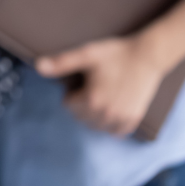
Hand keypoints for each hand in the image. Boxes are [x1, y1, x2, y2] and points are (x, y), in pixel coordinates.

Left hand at [36, 35, 166, 136]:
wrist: (147, 56)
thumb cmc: (115, 53)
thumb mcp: (86, 54)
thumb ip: (61, 62)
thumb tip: (38, 66)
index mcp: (92, 99)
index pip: (69, 106)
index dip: (71, 93)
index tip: (80, 83)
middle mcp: (106, 113)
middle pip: (82, 117)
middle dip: (80, 106)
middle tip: (89, 89)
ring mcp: (122, 118)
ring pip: (98, 127)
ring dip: (93, 117)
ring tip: (98, 99)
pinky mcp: (134, 118)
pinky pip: (117, 132)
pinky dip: (111, 126)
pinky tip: (110, 112)